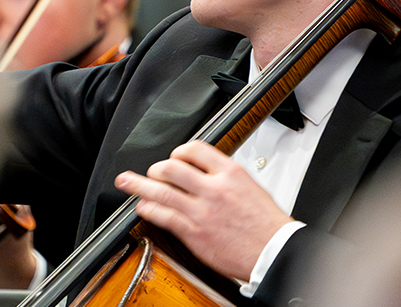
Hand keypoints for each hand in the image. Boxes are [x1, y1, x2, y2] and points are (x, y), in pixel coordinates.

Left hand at [114, 141, 293, 280]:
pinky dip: (149, 209)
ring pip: (161, 191)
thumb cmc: (265, 224)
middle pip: (172, 167)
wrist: (274, 251)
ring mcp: (202, 211)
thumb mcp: (250, 187)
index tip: (174, 156)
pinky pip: (163, 216)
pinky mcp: (194, 233)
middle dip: (156, 169)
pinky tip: (143, 207)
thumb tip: (205, 170)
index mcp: (230, 173)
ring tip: (126, 182)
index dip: (179, 151)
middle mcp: (214, 189)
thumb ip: (225, 177)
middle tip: (150, 172)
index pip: (195, 149)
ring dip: (139, 185)